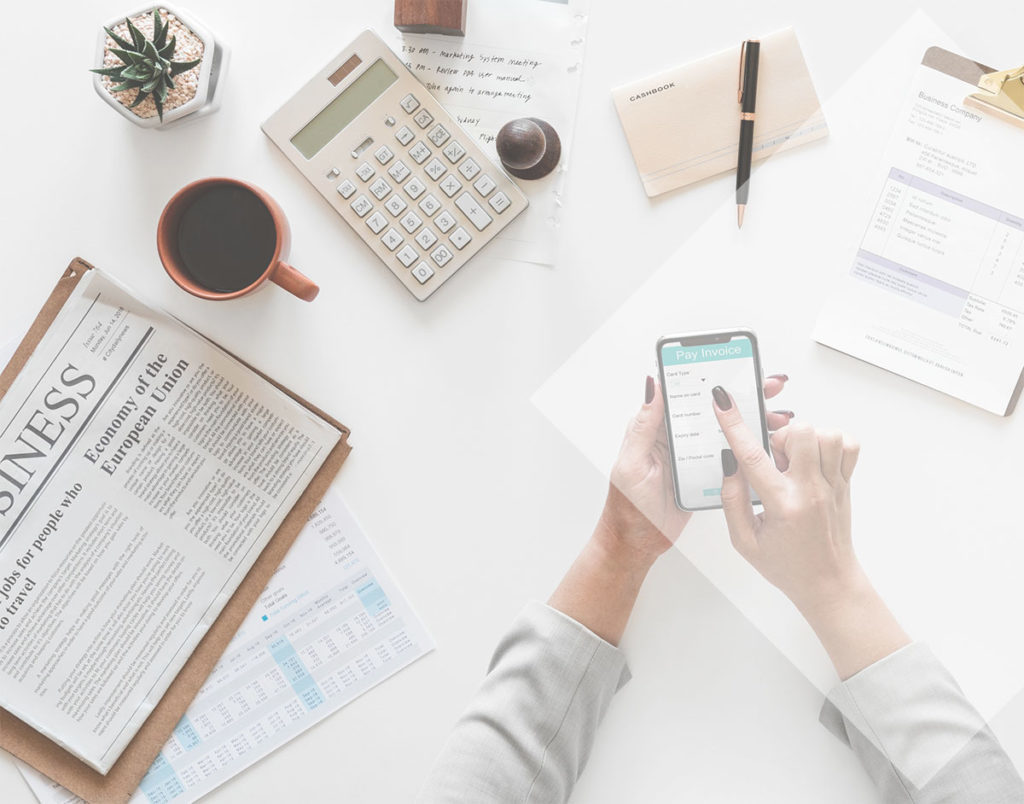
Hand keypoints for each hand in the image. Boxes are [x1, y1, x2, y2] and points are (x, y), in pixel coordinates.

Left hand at [598, 374, 791, 570]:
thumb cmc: (628, 505)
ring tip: (778, 416)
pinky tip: (770, 444)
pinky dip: (752, 449)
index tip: (734, 366)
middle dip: (743, 395)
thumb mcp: (633, 462)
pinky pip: (732, 456)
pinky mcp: (707, 474)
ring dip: (754, 421)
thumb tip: (651, 385)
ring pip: (728, 431)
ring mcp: (695, 455)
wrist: (638, 542)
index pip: (687, 393)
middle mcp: (679, 437)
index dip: (710, 377)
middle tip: (769, 386)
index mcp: (658, 427)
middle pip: (714, 409)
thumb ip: (644, 425)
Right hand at [713, 387, 861, 610]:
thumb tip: (729, 465)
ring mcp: (834, 485)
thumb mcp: (744, 541)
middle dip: (779, 437)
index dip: (734, 425)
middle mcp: (812, 491)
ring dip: (805, 438)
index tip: (722, 402)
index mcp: (783, 506)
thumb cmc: (786, 566)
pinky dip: (831, 442)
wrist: (828, 583)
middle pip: (800, 433)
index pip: (753, 457)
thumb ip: (732, 501)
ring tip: (794, 460)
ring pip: (827, 434)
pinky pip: (848, 445)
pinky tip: (815, 459)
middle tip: (773, 459)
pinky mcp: (847, 483)